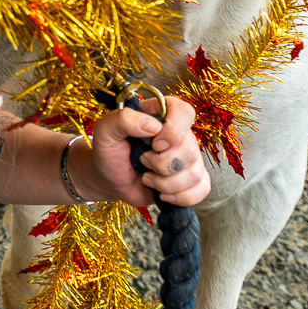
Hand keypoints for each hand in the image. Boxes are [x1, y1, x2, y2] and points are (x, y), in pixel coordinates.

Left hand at [70, 96, 210, 207]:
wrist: (110, 179)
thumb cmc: (108, 152)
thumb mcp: (105, 130)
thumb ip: (123, 119)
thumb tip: (153, 126)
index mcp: (159, 114)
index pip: (184, 111)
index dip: (174, 130)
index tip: (154, 144)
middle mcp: (178, 134)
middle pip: (190, 149)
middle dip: (161, 164)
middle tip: (142, 162)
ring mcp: (187, 157)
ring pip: (195, 173)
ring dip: (166, 184)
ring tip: (147, 177)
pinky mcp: (191, 179)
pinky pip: (203, 189)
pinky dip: (181, 197)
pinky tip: (162, 194)